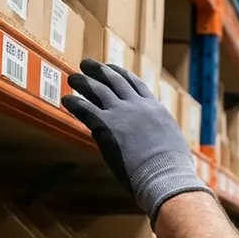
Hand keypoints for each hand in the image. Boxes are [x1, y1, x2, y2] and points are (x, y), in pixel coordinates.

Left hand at [62, 59, 211, 220]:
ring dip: (83, 82)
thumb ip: (159, 132)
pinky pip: (85, 109)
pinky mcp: (106, 126)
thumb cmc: (172, 165)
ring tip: (73, 77)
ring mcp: (121, 114)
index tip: (111, 68)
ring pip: (98, 90)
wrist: (164, 173)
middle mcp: (137, 105)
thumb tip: (158, 138)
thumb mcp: (171, 139)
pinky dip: (74, 102)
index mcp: (154, 107)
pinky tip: (66, 99)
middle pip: (114, 81)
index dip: (121, 74)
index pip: (135, 83)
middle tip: (87, 64)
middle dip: (99, 71)